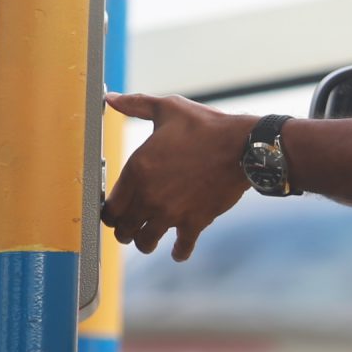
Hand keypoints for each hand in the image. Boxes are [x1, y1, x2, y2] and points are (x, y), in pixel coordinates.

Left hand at [102, 93, 255, 260]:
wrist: (242, 147)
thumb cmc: (205, 126)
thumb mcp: (167, 109)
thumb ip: (135, 105)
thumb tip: (110, 98)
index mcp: (137, 170)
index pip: (110, 207)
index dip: (108, 213)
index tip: (113, 213)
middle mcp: (149, 196)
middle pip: (124, 229)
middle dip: (124, 230)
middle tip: (128, 229)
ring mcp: (172, 213)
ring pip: (146, 242)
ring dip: (145, 243)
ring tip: (148, 241)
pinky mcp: (195, 222)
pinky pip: (182, 247)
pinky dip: (179, 252)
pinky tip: (178, 253)